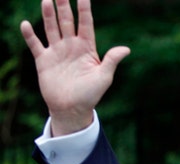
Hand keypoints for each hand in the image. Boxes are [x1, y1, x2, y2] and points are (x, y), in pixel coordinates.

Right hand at [20, 0, 129, 135]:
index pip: (86, 24)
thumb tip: (126, 49)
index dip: (84, 9)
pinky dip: (30, 35)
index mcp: (87, 48)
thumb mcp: (104, 77)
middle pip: (67, 21)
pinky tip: (26, 25)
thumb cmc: (91, 94)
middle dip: (64, 7)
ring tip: (47, 0)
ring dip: (49, 15)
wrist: (72, 109)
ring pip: (52, 28)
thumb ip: (112, 60)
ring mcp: (57, 52)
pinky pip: (36, 45)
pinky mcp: (44, 61)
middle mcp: (71, 46)